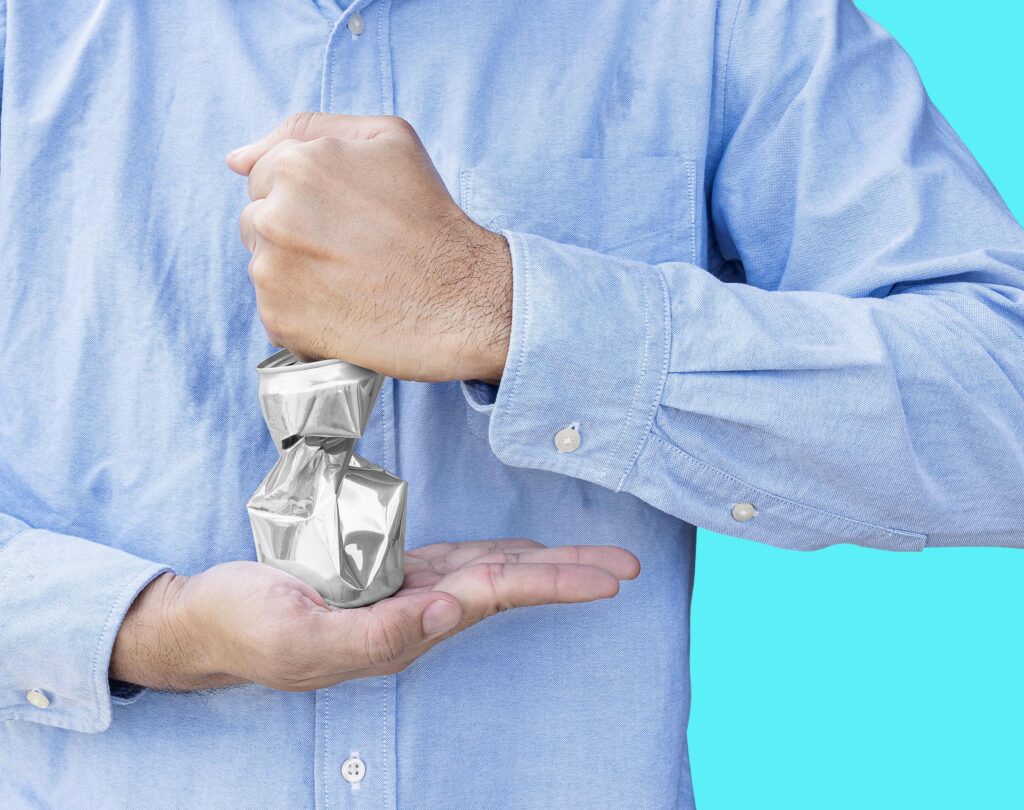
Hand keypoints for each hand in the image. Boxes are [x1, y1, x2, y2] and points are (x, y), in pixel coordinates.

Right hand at [110, 540, 639, 690]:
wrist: (212, 623)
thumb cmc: (251, 629)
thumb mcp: (304, 639)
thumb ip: (376, 635)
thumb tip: (447, 612)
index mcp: (406, 626)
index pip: (493, 596)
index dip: (550, 583)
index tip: (605, 580)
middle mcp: (419, 610)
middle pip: (507, 586)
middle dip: (567, 575)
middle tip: (627, 567)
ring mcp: (406, 592)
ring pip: (490, 572)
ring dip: (544, 564)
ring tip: (597, 560)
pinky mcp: (388, 575)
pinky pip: (458, 562)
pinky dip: (499, 555)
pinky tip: (525, 553)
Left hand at [227, 113, 512, 383]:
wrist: (462, 301)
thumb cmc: (430, 218)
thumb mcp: (389, 139)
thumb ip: (310, 128)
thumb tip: (237, 159)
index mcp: (296, 165)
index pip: (262, 176)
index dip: (306, 197)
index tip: (343, 219)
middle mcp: (274, 216)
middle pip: (255, 221)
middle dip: (293, 233)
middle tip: (350, 251)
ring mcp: (272, 272)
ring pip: (263, 266)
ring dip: (295, 274)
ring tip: (350, 282)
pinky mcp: (279, 320)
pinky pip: (273, 312)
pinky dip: (302, 314)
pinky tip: (345, 310)